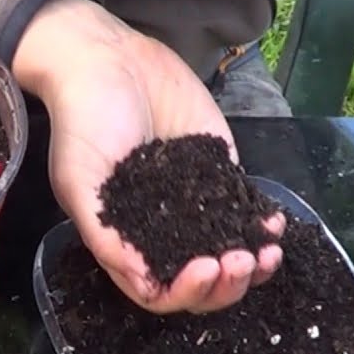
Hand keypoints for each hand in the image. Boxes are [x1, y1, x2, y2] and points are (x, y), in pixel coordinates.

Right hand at [13, 0, 284, 313]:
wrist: (109, 60)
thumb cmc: (82, 120)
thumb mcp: (80, 181)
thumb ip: (106, 236)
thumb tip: (145, 284)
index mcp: (123, 241)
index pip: (159, 291)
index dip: (185, 293)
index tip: (204, 269)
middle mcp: (159, 231)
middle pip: (200, 283)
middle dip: (225, 284)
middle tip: (238, 260)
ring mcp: (192, 205)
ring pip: (227, 255)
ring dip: (251, 266)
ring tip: (267, 252)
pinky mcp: (218, 173)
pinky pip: (244, 212)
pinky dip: (261, 226)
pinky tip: (274, 225)